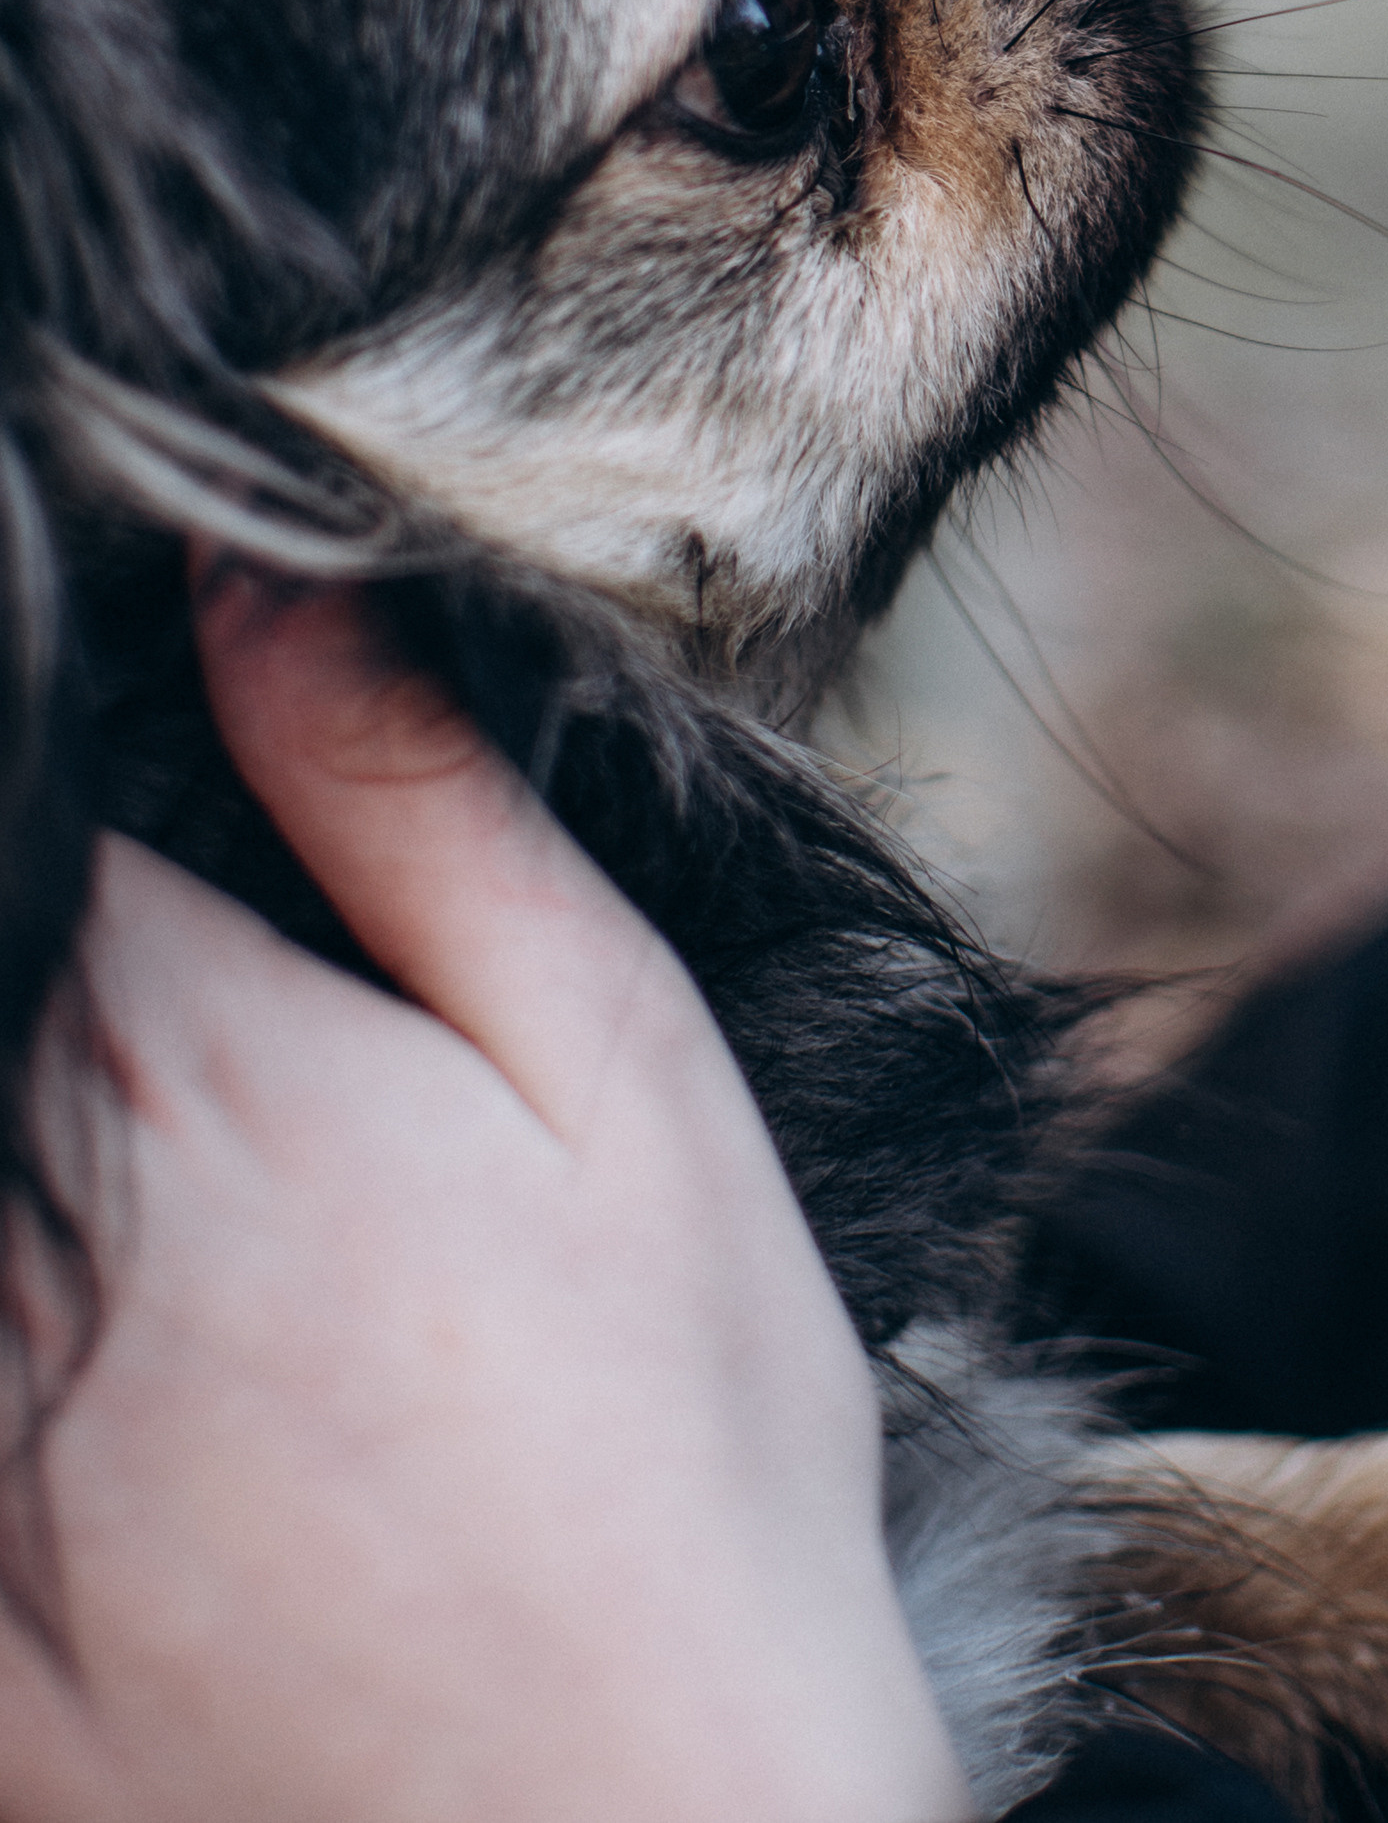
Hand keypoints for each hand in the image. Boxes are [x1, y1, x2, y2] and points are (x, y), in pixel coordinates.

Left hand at [0, 567, 970, 1822]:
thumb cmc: (680, 1454)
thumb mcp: (619, 1080)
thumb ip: (415, 814)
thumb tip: (251, 577)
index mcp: (198, 1073)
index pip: (35, 822)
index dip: (87, 779)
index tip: (177, 830)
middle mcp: (33, 1248)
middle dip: (82, 982)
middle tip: (259, 1106)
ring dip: (57, 1161)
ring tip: (252, 1256)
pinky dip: (37, 1337)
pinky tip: (190, 1395)